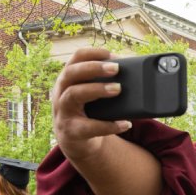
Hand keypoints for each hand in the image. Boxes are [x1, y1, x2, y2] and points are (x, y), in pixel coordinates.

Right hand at [51, 48, 132, 162]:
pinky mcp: (71, 131)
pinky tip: (125, 124)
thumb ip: (105, 83)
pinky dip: (109, 125)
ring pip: (74, 94)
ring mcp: (63, 112)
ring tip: (118, 89)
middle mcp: (61, 92)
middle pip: (71, 73)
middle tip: (116, 68)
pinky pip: (89, 127)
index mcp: (68, 80)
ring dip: (97, 89)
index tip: (110, 54)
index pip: (75, 59)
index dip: (92, 53)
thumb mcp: (92, 95)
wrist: (75, 140)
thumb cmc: (88, 111)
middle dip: (93, 68)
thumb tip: (134, 73)